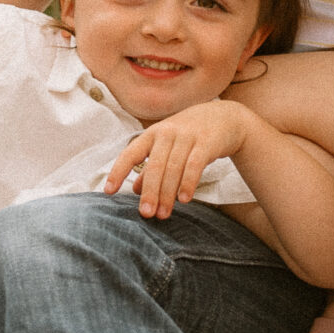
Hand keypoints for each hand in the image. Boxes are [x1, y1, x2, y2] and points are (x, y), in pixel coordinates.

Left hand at [104, 100, 247, 219]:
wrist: (224, 118)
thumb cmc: (189, 135)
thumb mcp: (166, 146)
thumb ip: (151, 166)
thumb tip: (135, 190)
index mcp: (152, 134)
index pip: (130, 153)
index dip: (118, 172)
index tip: (108, 192)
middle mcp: (167, 133)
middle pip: (154, 166)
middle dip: (149, 192)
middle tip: (146, 214)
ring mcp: (187, 136)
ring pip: (174, 168)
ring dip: (167, 194)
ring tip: (163, 214)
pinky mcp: (206, 142)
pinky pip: (194, 165)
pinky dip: (188, 183)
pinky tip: (184, 199)